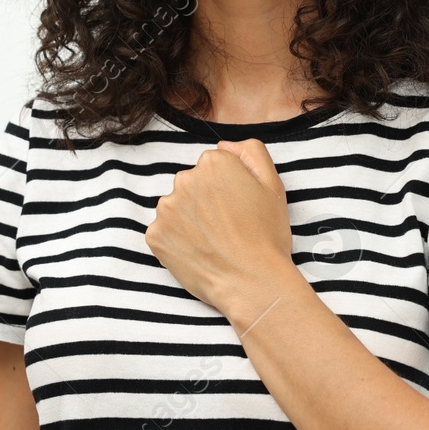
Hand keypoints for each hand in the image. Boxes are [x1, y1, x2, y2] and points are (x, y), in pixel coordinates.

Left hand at [145, 138, 297, 316]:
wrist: (252, 283)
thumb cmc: (266, 236)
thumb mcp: (273, 184)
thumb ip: (251, 152)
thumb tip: (224, 145)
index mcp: (213, 162)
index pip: (213, 167)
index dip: (228, 188)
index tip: (239, 208)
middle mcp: (184, 179)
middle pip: (192, 185)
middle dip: (205, 201)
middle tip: (228, 227)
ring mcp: (166, 209)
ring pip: (177, 208)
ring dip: (190, 220)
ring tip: (214, 242)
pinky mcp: (155, 236)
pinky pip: (164, 232)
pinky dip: (177, 241)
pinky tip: (198, 253)